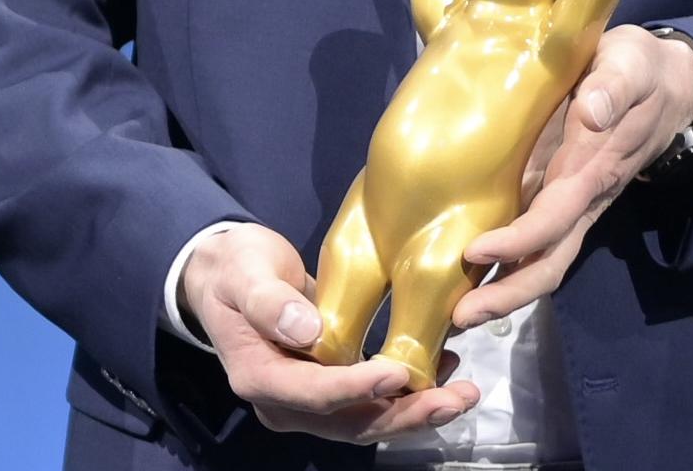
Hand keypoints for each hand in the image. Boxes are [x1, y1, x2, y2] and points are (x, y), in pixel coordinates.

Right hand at [179, 223, 477, 441]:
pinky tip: (445, 369)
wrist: (229, 274)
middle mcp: (284, 399)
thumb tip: (307, 331)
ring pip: (366, 419)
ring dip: (415, 411)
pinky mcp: (330, 384)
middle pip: (348, 422)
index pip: (312, 394)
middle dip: (403, 415)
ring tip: (462, 393)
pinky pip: (372, 401)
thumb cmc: (236, 270)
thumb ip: (269, 302)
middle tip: (454, 400)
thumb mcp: (245, 275)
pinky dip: (409, 392)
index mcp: (259, 376)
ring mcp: (308, 397)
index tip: (398, 372)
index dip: (357, 389)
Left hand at [452, 24, 692, 330]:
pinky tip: (467, 281)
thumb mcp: (631, 64)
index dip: (519, 240)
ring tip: (456, 315)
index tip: (477, 250)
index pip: (556, 217)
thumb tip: (594, 111)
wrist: (670, 84)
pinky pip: (534, 245)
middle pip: (550, 260)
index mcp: (592, 169)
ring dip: (502, 292)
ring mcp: (572, 206)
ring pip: (542, 261)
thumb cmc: (640, 71)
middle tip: (461, 316)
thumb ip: (614, 85)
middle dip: (508, 293)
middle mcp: (581, 199)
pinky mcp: (560, 201)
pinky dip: (504, 269)